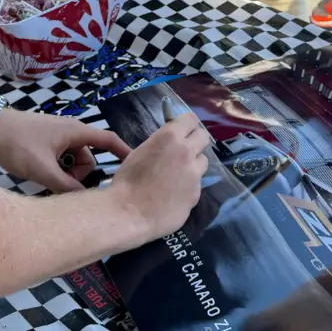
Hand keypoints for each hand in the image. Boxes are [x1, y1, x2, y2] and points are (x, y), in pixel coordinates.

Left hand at [0, 109, 130, 192]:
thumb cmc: (18, 144)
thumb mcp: (42, 169)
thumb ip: (66, 186)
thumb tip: (86, 201)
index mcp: (76, 132)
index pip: (108, 140)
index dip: (123, 152)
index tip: (135, 166)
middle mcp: (71, 131)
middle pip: (88, 157)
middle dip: (79, 174)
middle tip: (58, 184)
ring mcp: (58, 136)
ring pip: (73, 161)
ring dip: (65, 174)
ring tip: (44, 180)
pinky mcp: (47, 141)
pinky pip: (62, 159)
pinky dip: (56, 169)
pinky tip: (40, 175)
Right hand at [109, 113, 208, 238]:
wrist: (129, 212)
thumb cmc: (128, 180)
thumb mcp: (141, 151)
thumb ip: (161, 143)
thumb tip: (170, 143)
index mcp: (170, 137)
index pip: (191, 119)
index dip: (187, 124)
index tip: (182, 130)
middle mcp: (186, 151)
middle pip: (203, 137)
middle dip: (195, 141)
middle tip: (184, 150)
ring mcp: (194, 173)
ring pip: (203, 161)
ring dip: (194, 164)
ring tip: (179, 174)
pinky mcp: (196, 193)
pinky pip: (197, 183)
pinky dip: (189, 185)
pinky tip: (175, 194)